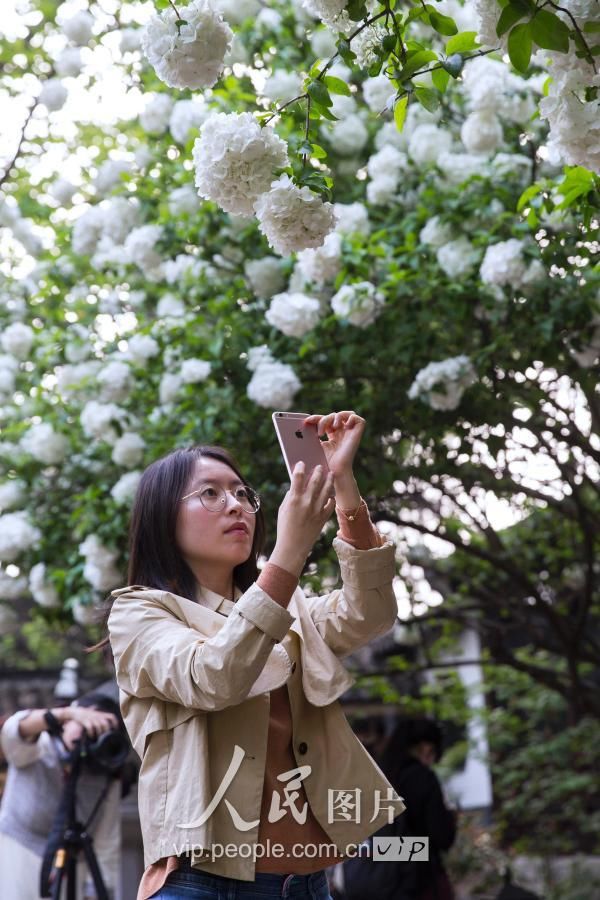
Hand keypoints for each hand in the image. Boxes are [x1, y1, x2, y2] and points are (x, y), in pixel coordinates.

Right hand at [60, 706, 118, 749]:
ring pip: (98, 725)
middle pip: (105, 723)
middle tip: (105, 738)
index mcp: (100, 714)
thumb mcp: (94, 716)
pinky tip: (90, 736)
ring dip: (99, 733)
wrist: (74, 712)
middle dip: (106, 731)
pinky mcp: (84, 720)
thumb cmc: (86, 717)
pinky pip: (90, 727)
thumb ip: (100, 721)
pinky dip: (91, 732)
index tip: (115, 730)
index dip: (115, 723)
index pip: (111, 717)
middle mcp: (97, 715)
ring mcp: (90, 718)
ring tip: (98, 739)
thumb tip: (105, 731)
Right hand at [270, 462, 335, 576]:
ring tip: (330, 474)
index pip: (298, 477)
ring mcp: (317, 510)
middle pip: (315, 480)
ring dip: (329, 480)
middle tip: (320, 466)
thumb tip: (296, 486)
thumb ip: (290, 496)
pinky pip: (330, 504)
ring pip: (326, 490)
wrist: (293, 547)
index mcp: (294, 499)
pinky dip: (331, 498)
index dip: (300, 467)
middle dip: (318, 471)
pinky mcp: (323, 518)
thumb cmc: (284, 528)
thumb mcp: (283, 510)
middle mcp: (306, 503)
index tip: (302, 463)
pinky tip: (330, 494)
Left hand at [303, 411, 364, 479]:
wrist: (333, 471)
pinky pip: (358, 420)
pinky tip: (344, 426)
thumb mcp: (315, 445)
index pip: (326, 420)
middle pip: (334, 416)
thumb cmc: (324, 462)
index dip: (317, 418)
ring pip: (346, 414)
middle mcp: (342, 433)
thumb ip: (311, 436)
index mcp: (333, 435)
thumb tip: (302, 427)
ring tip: (332, 427)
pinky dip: (351, 418)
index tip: (307, 421)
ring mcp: (350, 433)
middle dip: (324, 419)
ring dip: (336, 417)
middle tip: (319, 432)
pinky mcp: (357, 435)